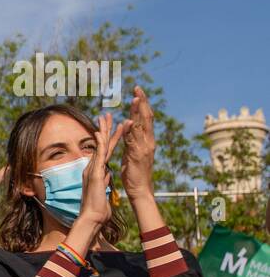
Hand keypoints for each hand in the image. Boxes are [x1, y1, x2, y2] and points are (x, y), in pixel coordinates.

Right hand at [71, 112, 127, 231]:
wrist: (92, 217)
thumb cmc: (98, 208)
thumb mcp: (103, 190)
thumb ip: (104, 181)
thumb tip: (106, 175)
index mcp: (97, 171)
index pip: (105, 151)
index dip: (109, 139)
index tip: (112, 127)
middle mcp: (92, 167)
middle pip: (100, 145)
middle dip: (104, 129)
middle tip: (107, 115)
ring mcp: (92, 169)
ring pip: (99, 146)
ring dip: (103, 131)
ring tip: (107, 118)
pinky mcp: (94, 173)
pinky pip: (98, 156)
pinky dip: (100, 144)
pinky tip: (100, 133)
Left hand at [120, 86, 154, 200]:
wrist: (140, 189)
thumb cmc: (134, 172)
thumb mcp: (131, 152)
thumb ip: (130, 140)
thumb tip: (127, 128)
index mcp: (146, 140)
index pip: (145, 118)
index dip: (142, 105)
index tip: (138, 91)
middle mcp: (148, 141)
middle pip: (146, 117)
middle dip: (142, 102)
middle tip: (138, 88)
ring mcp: (144, 147)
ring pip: (142, 126)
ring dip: (138, 111)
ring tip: (135, 98)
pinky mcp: (137, 155)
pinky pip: (134, 140)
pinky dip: (132, 130)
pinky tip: (129, 121)